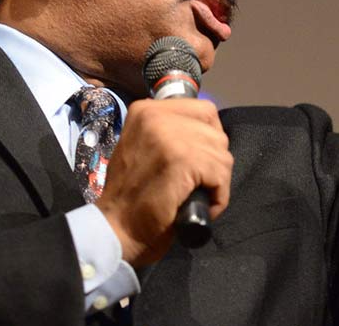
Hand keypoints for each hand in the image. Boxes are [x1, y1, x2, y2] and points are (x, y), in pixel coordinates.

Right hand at [96, 98, 231, 265]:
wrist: (117, 227)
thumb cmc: (132, 194)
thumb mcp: (143, 147)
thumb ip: (170, 132)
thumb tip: (207, 133)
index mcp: (146, 110)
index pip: (204, 110)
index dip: (208, 138)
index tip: (197, 161)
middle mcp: (156, 115)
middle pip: (216, 133)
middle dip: (214, 162)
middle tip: (195, 184)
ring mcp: (169, 137)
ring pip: (221, 155)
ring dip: (217, 181)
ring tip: (195, 196)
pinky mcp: (182, 161)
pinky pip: (221, 174)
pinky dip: (219, 196)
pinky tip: (202, 205)